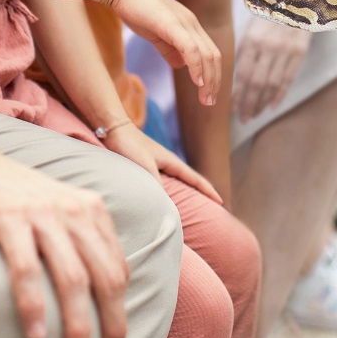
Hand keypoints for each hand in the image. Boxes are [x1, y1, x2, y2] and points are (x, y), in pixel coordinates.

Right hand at [0, 150, 127, 337]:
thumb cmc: (12, 192)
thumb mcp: (57, 207)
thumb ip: (79, 237)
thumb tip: (99, 287)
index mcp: (89, 209)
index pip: (117, 267)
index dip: (120, 308)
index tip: (114, 337)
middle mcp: (72, 209)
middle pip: (104, 276)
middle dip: (110, 321)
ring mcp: (41, 212)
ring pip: (72, 277)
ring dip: (76, 322)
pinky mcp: (8, 217)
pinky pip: (27, 268)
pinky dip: (33, 304)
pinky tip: (35, 332)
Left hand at [101, 123, 222, 204]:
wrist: (115, 129)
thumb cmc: (130, 146)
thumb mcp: (144, 165)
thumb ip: (156, 182)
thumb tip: (167, 202)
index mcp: (171, 162)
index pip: (195, 179)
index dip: (208, 191)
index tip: (221, 202)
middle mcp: (168, 163)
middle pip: (191, 180)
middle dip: (203, 192)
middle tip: (214, 207)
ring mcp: (159, 163)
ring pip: (179, 180)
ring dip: (189, 191)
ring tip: (196, 205)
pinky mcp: (149, 165)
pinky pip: (167, 181)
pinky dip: (174, 190)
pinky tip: (169, 196)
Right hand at [109, 0, 221, 105]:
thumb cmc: (136, 10)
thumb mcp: (156, 33)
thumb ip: (169, 49)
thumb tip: (180, 66)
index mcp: (190, 25)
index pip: (210, 53)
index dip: (212, 75)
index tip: (207, 94)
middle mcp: (192, 23)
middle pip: (214, 56)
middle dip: (214, 81)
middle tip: (209, 102)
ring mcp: (184, 23)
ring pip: (206, 55)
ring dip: (208, 79)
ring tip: (205, 99)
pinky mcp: (172, 24)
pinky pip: (191, 49)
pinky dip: (196, 67)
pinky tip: (196, 82)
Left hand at [232, 16, 312, 122]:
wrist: (296, 1)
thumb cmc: (268, 16)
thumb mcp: (250, 28)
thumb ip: (243, 52)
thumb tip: (236, 79)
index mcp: (252, 40)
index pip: (243, 74)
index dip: (238, 94)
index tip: (233, 108)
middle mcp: (269, 47)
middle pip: (257, 83)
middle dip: (249, 104)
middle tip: (243, 118)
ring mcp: (285, 51)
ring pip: (272, 84)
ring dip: (262, 103)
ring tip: (254, 114)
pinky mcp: (299, 53)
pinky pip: (288, 79)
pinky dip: (279, 95)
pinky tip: (272, 106)